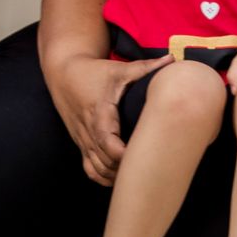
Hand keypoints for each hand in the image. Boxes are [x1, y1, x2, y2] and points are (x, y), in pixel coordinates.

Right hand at [44, 51, 171, 185]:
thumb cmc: (93, 72)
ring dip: (116, 176)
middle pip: (105, 162)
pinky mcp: (81, 144)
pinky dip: (104, 177)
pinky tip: (121, 176)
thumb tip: (172, 60)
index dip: (123, 155)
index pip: (108, 143)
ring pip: (97, 169)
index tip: (143, 156)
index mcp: (99, 114)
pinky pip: (90, 169)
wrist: (63, 74)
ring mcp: (83, 140)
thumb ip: (146, 67)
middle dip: (125, 169)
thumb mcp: (119, 69)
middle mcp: (89, 131)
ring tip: (138, 173)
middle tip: (150, 168)